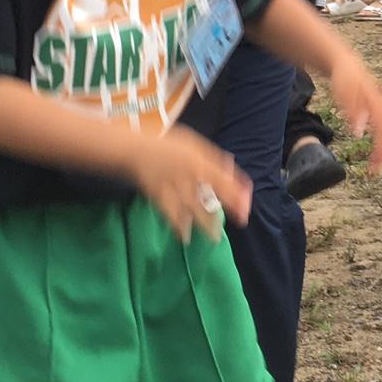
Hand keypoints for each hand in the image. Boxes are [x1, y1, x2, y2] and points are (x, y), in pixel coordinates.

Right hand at [133, 126, 253, 240]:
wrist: (136, 150)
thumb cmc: (169, 145)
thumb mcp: (195, 144)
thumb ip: (213, 157)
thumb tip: (231, 169)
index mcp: (200, 162)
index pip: (223, 182)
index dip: (236, 195)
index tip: (245, 207)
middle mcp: (189, 177)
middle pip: (209, 199)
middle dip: (224, 212)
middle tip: (236, 224)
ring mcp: (173, 188)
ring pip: (193, 210)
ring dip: (205, 224)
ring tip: (214, 237)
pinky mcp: (159, 197)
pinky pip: (171, 215)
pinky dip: (178, 227)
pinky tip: (184, 237)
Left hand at [322, 53, 381, 175]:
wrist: (343, 62)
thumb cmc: (344, 77)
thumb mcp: (344, 93)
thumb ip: (352, 111)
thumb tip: (359, 133)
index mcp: (376, 104)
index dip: (380, 150)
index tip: (375, 166)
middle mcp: (381, 106)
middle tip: (374, 170)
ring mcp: (378, 106)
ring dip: (381, 147)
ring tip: (375, 163)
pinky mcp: (372, 107)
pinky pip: (379, 126)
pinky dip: (378, 139)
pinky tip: (372, 148)